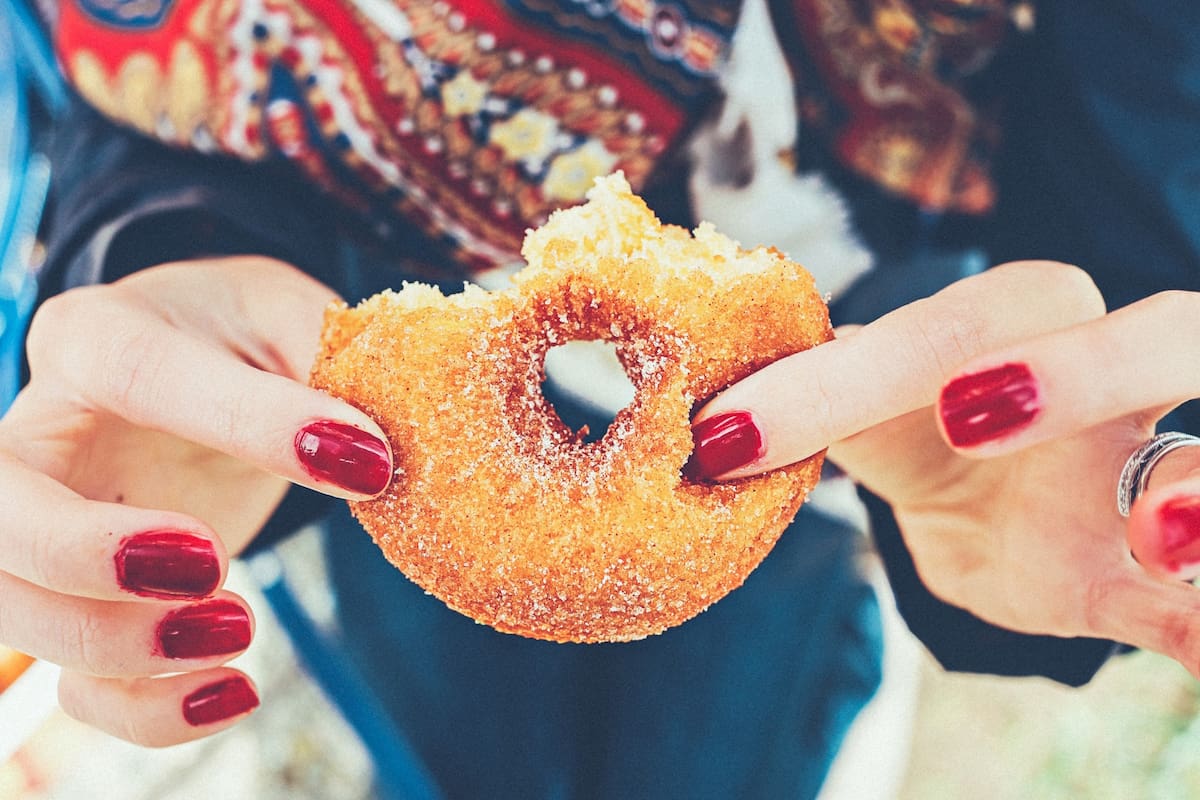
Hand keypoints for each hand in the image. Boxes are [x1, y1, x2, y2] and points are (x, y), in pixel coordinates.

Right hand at [0, 257, 392, 744]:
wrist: (211, 367)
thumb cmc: (246, 334)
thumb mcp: (291, 315)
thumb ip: (329, 356)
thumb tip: (375, 447)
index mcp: (100, 335)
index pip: (137, 373)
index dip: (246, 422)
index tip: (363, 463)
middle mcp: (46, 433)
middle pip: (0, 514)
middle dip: (90, 556)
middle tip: (212, 564)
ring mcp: (52, 524)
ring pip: (16, 609)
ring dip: (121, 648)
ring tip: (240, 629)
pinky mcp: (86, 598)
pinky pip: (78, 678)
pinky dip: (146, 709)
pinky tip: (232, 691)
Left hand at [690, 261, 1199, 676]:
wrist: (988, 506)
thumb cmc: (919, 426)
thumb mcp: (859, 407)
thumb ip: (807, 399)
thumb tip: (706, 422)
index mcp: (1033, 317)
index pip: (967, 319)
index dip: (866, 367)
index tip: (753, 428)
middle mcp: (1118, 383)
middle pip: (1162, 336)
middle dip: (1080, 368)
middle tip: (967, 414)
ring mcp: (1149, 477)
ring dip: (1193, 493)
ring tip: (1158, 535)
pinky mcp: (1152, 580)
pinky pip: (1199, 601)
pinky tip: (1192, 641)